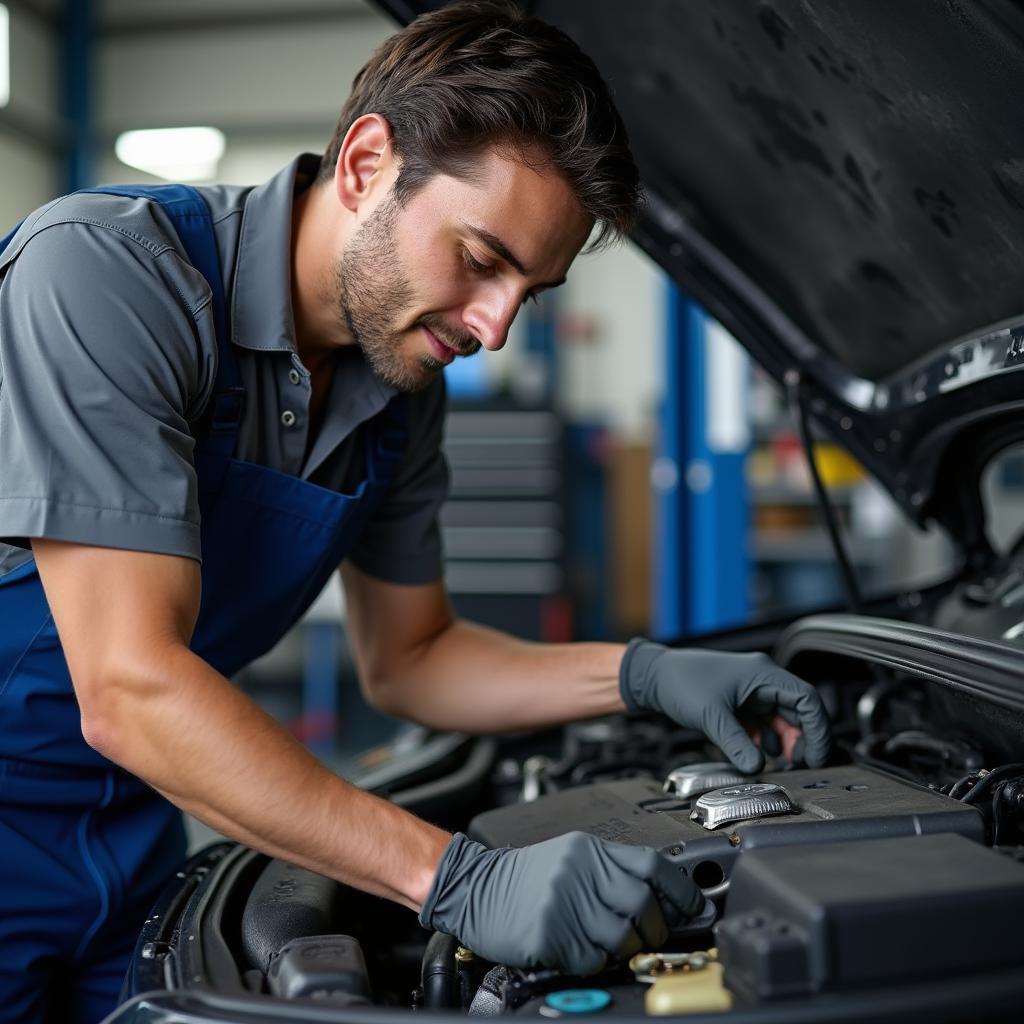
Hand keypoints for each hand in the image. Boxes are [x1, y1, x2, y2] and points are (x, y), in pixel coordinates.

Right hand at [419, 831, 704, 974]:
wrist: (474, 887)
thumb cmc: (524, 876)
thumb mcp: (569, 856)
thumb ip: (610, 870)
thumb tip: (660, 898)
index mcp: (589, 849)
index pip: (651, 865)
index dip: (681, 890)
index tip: (695, 908)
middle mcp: (580, 871)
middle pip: (643, 904)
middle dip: (654, 928)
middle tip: (647, 936)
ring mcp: (564, 902)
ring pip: (622, 938)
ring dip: (623, 949)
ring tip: (606, 943)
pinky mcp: (550, 934)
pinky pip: (591, 959)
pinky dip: (592, 962)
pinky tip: (578, 950)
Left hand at [619, 639, 830, 772]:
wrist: (653, 676)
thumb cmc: (680, 682)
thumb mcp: (711, 716)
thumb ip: (736, 744)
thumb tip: (757, 768)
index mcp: (763, 674)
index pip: (807, 699)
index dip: (818, 730)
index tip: (817, 756)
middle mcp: (761, 681)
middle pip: (798, 711)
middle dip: (803, 739)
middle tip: (801, 765)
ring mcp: (751, 692)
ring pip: (782, 719)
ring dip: (786, 742)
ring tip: (783, 764)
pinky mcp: (739, 703)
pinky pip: (763, 723)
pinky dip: (766, 740)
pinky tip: (759, 755)